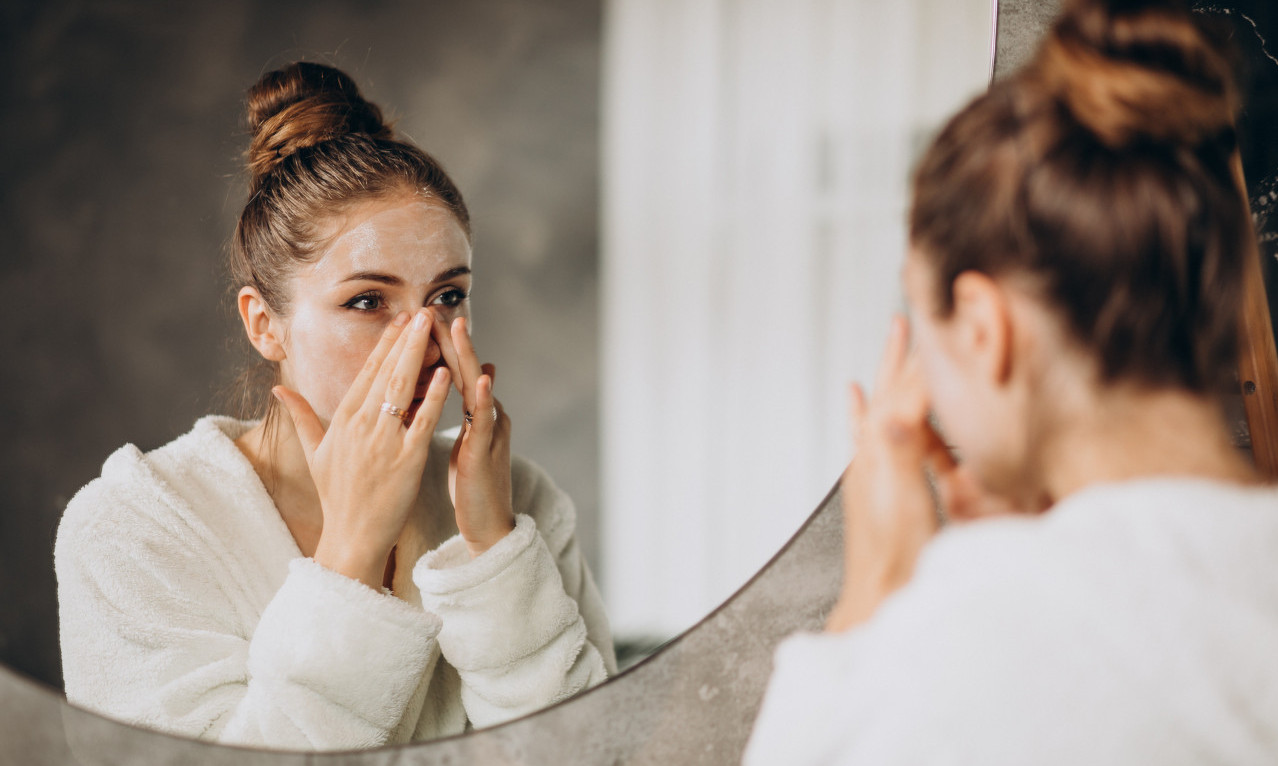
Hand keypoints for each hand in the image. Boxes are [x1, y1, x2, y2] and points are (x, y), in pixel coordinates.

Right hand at [274, 309, 451, 588]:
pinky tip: (446, 373)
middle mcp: (361, 426)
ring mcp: (384, 441)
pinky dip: (433, 396)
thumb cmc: (337, 495)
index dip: (385, 343)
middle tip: (423, 310)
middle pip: (386, 372)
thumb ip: (301, 416)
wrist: (352, 536)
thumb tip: (279, 388)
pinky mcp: (406, 459)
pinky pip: (422, 421)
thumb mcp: (315, 452)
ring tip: (434, 327)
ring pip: (404, 388)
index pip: (366, 372)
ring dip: (419, 354)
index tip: (400, 319)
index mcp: (342, 420)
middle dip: (406, 338)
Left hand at [434, 316, 514, 556]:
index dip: (437, 345)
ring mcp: (489, 431)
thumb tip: (467, 378)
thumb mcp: (465, 440)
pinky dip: (484, 399)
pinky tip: (482, 380)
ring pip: (477, 387)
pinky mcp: (488, 453)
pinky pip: (485, 423)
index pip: (452, 371)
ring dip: (468, 356)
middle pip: (465, 369)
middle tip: (435, 308)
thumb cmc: (473, 483)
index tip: (419, 319)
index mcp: (472, 412)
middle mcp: (485, 414)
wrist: (490, 523)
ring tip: (458, 327)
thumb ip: (463, 410)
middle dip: (451, 339)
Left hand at [826, 316, 948, 631]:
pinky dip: (864, 410)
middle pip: (891, 390)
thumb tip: (888, 407)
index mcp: (881, 453)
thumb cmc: (895, 558)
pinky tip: (856, 397)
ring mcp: (872, 469)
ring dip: (891, 372)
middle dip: (904, 354)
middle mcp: (872, 454)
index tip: (939, 321)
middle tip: (910, 315)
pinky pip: (868, 434)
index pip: (907, 392)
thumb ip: (899, 452)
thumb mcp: (904, 500)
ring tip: (893, 339)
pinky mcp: (876, 486)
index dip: (925, 359)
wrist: (876, 599)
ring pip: (883, 405)